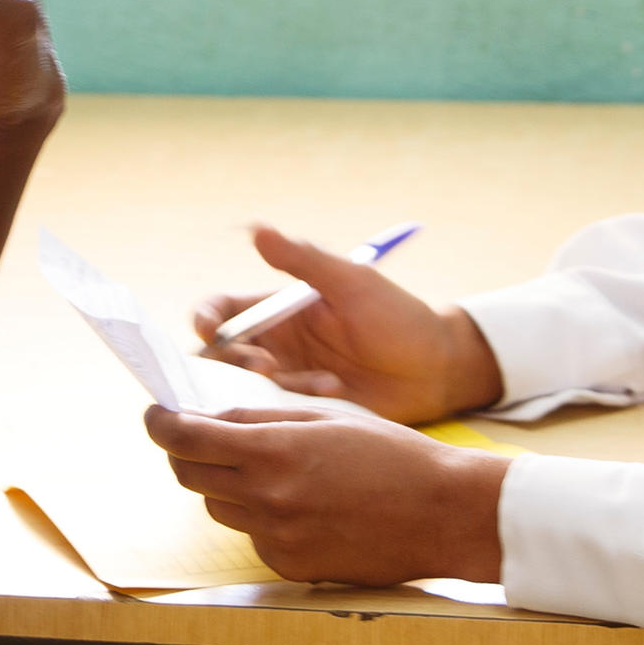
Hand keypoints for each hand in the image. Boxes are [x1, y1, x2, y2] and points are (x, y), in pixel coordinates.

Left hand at [143, 397, 509, 585]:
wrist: (444, 514)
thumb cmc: (394, 456)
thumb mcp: (327, 417)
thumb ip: (263, 419)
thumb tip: (212, 418)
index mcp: (274, 453)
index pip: (186, 439)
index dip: (161, 425)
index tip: (157, 416)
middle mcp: (267, 500)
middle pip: (190, 476)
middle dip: (188, 453)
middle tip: (203, 438)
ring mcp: (277, 539)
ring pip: (218, 508)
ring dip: (226, 485)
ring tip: (269, 470)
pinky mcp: (290, 568)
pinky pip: (252, 537)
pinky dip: (260, 518)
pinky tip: (300, 505)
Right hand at [189, 225, 502, 423]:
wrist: (439, 371)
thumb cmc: (399, 318)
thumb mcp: (352, 283)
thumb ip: (304, 260)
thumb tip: (257, 229)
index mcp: (277, 310)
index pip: (221, 312)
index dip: (204, 320)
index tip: (209, 331)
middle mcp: (275, 347)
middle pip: (219, 358)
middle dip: (230, 363)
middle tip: (266, 368)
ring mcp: (288, 383)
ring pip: (246, 391)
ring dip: (273, 387)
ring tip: (323, 383)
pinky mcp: (304, 414)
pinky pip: (276, 415)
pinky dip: (296, 406)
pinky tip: (336, 395)